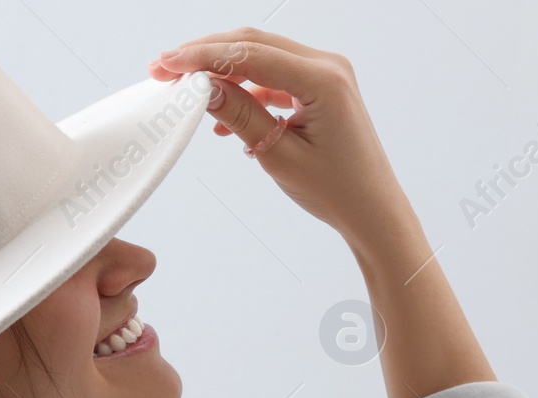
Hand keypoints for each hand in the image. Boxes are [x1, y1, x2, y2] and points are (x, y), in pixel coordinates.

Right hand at [149, 28, 413, 246]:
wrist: (372, 212)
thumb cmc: (337, 191)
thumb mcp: (279, 156)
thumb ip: (240, 115)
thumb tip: (204, 88)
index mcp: (324, 79)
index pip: (251, 54)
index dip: (203, 56)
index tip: (167, 64)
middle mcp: (328, 66)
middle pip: (255, 45)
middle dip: (207, 55)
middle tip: (165, 68)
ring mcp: (326, 74)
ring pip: (262, 57)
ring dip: (224, 71)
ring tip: (188, 90)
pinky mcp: (321, 88)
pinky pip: (275, 77)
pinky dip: (246, 90)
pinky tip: (223, 116)